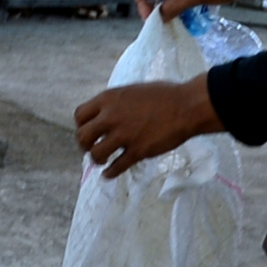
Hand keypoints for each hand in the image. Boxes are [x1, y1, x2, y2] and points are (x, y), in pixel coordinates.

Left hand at [73, 74, 221, 175]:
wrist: (186, 106)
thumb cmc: (164, 95)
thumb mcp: (132, 91)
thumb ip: (116, 104)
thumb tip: (105, 115)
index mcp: (109, 99)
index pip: (80, 115)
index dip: (81, 126)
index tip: (89, 131)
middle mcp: (112, 117)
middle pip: (83, 136)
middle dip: (85, 145)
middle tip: (92, 148)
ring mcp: (124, 135)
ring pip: (96, 154)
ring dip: (97, 160)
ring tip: (103, 161)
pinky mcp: (138, 151)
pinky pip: (117, 167)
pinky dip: (110, 173)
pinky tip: (109, 175)